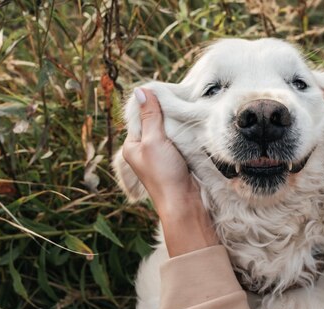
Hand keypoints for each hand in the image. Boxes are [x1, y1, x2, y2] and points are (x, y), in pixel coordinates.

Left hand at [122, 88, 217, 255]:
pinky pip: (180, 140)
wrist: (185, 203)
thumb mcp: (154, 140)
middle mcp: (145, 151)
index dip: (151, 104)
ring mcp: (162, 156)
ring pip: (169, 131)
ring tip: (187, 109)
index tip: (166, 91)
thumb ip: (150, 116)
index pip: (139, 117)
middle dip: (166, 112)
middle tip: (180, 98)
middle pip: (154, 123)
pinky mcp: (177, 161)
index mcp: (132, 146)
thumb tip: (141, 90)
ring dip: (177, 123)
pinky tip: (192, 125)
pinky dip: (185, 133)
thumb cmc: (164, 174)